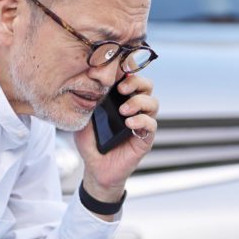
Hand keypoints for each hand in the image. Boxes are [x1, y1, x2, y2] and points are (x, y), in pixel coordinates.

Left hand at [75, 73, 157, 204]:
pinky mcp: (145, 139)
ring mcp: (141, 123)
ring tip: (123, 111)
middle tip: (121, 89)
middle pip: (147, 86)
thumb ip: (90, 102)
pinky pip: (151, 125)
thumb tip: (93, 83)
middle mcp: (134, 109)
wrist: (95, 168)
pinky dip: (142, 121)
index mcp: (120, 100)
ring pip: (153, 103)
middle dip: (137, 82)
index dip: (127, 71)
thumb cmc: (91, 142)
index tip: (116, 71)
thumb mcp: (85, 118)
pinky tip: (129, 124)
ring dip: (139, 102)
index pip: (130, 78)